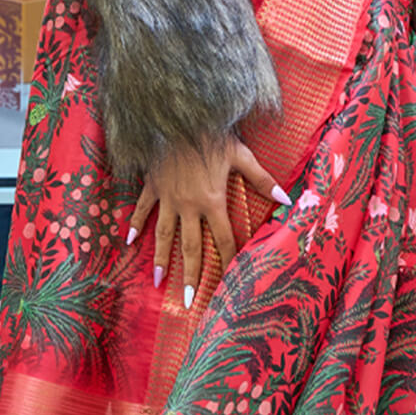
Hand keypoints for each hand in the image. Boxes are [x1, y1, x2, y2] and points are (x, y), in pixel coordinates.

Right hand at [126, 136, 290, 307]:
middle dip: (191, 276)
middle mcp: (188, 206)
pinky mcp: (152, 186)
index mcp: (212, 201)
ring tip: (158, 281)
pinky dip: (134, 223)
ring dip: (161, 260)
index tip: (229, 282)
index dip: (229, 260)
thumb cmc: (211, 133)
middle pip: (191, 248)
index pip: (224, 239)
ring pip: (164, 236)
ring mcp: (168, 198)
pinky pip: (142, 209)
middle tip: (187, 301)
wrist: (178, 113)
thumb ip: (261, 179)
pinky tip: (128, 241)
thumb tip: (286, 199)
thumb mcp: (240, 154)